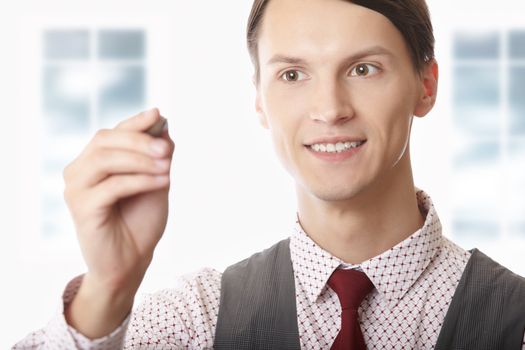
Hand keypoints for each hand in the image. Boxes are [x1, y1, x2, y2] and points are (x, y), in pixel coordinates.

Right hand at [63, 108, 173, 336]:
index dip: (134, 122)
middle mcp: (79, 172)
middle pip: (104, 141)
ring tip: (168, 168)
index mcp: (94, 162)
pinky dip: (141, 181)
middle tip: (167, 149)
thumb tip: (162, 123)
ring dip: (141, 161)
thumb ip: (157, 155)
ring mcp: (76, 190)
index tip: (157, 114)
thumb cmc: (141, 221)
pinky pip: (112, 186)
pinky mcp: (82, 209)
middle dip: (139, 141)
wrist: (132, 261)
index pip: (111, 134)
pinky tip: (164, 182)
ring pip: (105, 160)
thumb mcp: (155, 181)